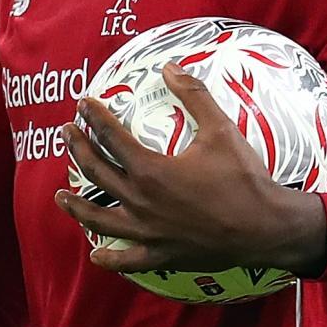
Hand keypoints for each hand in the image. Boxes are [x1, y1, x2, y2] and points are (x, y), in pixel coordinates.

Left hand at [56, 64, 326, 276]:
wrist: (266, 227)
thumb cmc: (244, 178)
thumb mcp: (221, 130)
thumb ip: (194, 95)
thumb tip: (170, 67)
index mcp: (150, 170)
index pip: (111, 137)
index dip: (94, 117)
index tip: (83, 104)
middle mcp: (140, 201)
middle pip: (97, 172)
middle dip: (78, 150)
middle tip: (67, 134)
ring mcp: (147, 231)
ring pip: (100, 219)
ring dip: (77, 207)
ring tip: (60, 196)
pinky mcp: (161, 254)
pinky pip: (128, 260)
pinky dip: (109, 258)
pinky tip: (96, 254)